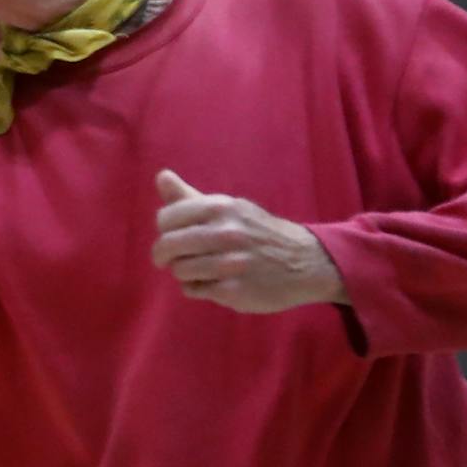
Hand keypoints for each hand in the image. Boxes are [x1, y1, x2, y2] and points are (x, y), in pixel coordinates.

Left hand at [151, 170, 347, 313]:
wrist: (305, 261)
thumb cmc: (257, 232)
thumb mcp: (229, 209)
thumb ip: (190, 197)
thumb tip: (161, 176)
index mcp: (221, 208)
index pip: (166, 219)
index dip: (165, 231)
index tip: (173, 236)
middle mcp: (226, 232)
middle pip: (167, 246)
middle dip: (165, 255)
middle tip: (174, 260)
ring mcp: (230, 263)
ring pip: (179, 270)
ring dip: (183, 273)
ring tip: (201, 270)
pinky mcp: (233, 290)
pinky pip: (193, 290)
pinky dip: (198, 288)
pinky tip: (214, 283)